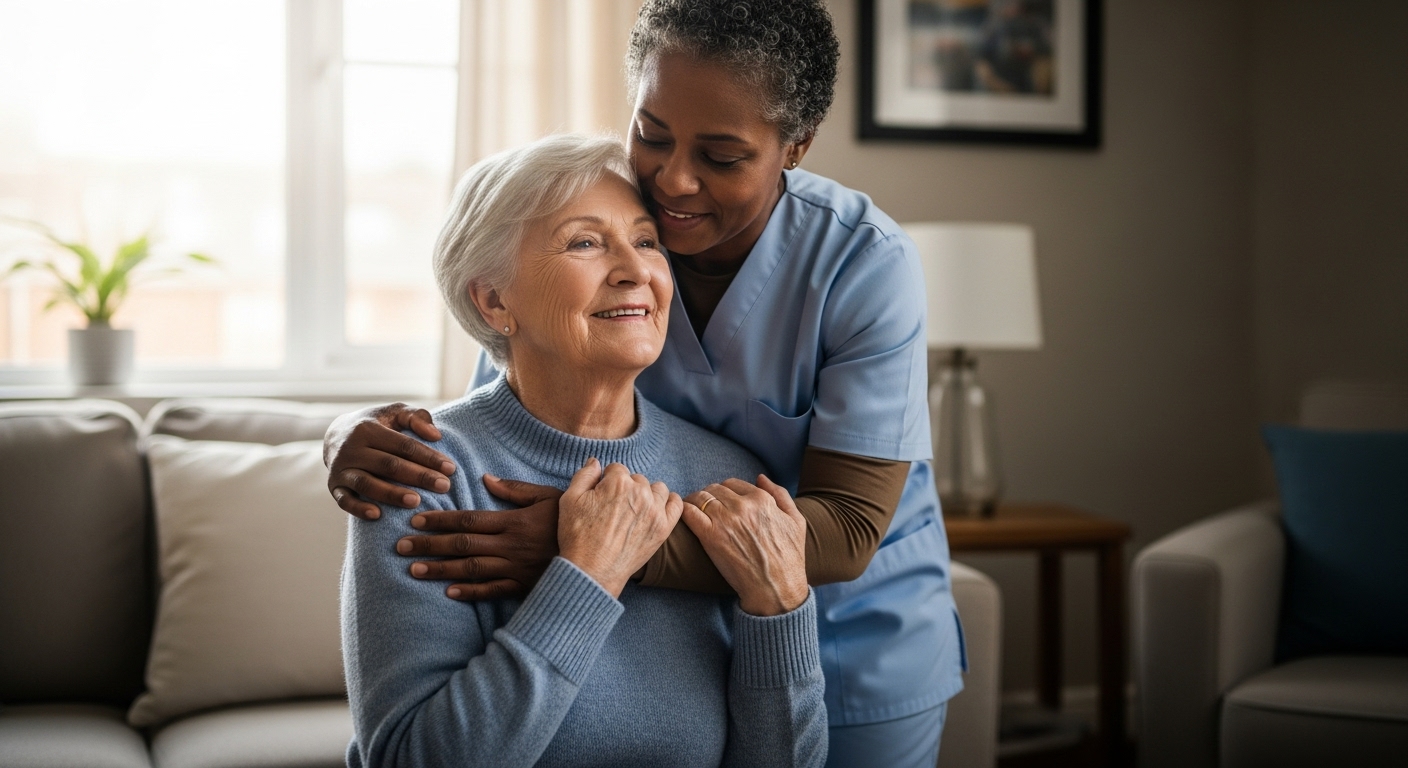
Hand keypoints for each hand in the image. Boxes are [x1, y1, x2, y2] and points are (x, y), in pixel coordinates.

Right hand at [325, 403, 456, 519]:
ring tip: (417, 502)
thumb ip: (416, 417)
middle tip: (444, 486)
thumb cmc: (377, 425)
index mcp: (368, 429)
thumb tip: (436, 435)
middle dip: (418, 477)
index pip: (403, 445)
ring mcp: (340, 469)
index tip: (451, 468)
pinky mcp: (334, 486)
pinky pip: (345, 500)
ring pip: (367, 484)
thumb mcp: (394, 413)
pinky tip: (378, 515)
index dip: (428, 457)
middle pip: (388, 465)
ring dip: (392, 494)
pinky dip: (359, 509)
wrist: (335, 436)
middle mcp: (351, 449)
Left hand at [395, 476, 561, 600]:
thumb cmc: (574, 523)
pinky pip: (492, 591)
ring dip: (440, 569)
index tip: (416, 520)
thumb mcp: (550, 497)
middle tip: (400, 546)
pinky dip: (470, 592)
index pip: (469, 520)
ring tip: (413, 569)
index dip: (440, 520)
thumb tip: (485, 478)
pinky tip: (448, 592)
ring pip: (470, 569)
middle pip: (462, 544)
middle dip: (428, 544)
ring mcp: (516, 568)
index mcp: (514, 521)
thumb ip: (516, 489)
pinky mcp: (524, 587)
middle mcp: (510, 545)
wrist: (599, 557)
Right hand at [558, 459, 681, 597]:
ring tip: (634, 511)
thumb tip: (596, 461)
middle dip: (626, 489)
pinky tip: (657, 508)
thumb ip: (584, 475)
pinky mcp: (664, 528)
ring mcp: (654, 510)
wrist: (592, 571)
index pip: (616, 469)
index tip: (602, 497)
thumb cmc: (577, 536)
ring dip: (647, 494)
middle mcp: (640, 492)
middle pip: (636, 479)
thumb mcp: (569, 499)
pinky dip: (669, 503)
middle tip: (615, 509)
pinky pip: (676, 504)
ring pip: (657, 489)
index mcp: (618, 481)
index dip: (607, 482)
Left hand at [682, 476, 808, 616]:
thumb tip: (761, 478)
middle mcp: (742, 506)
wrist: (776, 588)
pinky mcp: (710, 536)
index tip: (720, 500)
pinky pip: (690, 513)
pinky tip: (684, 516)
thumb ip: (780, 494)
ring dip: (694, 501)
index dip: (725, 491)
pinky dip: (685, 511)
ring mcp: (725, 520)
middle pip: (715, 489)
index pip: (733, 484)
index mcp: (762, 500)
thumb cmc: (789, 558)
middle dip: (709, 495)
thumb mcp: (796, 521)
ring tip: (691, 508)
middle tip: (703, 505)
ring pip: (700, 497)